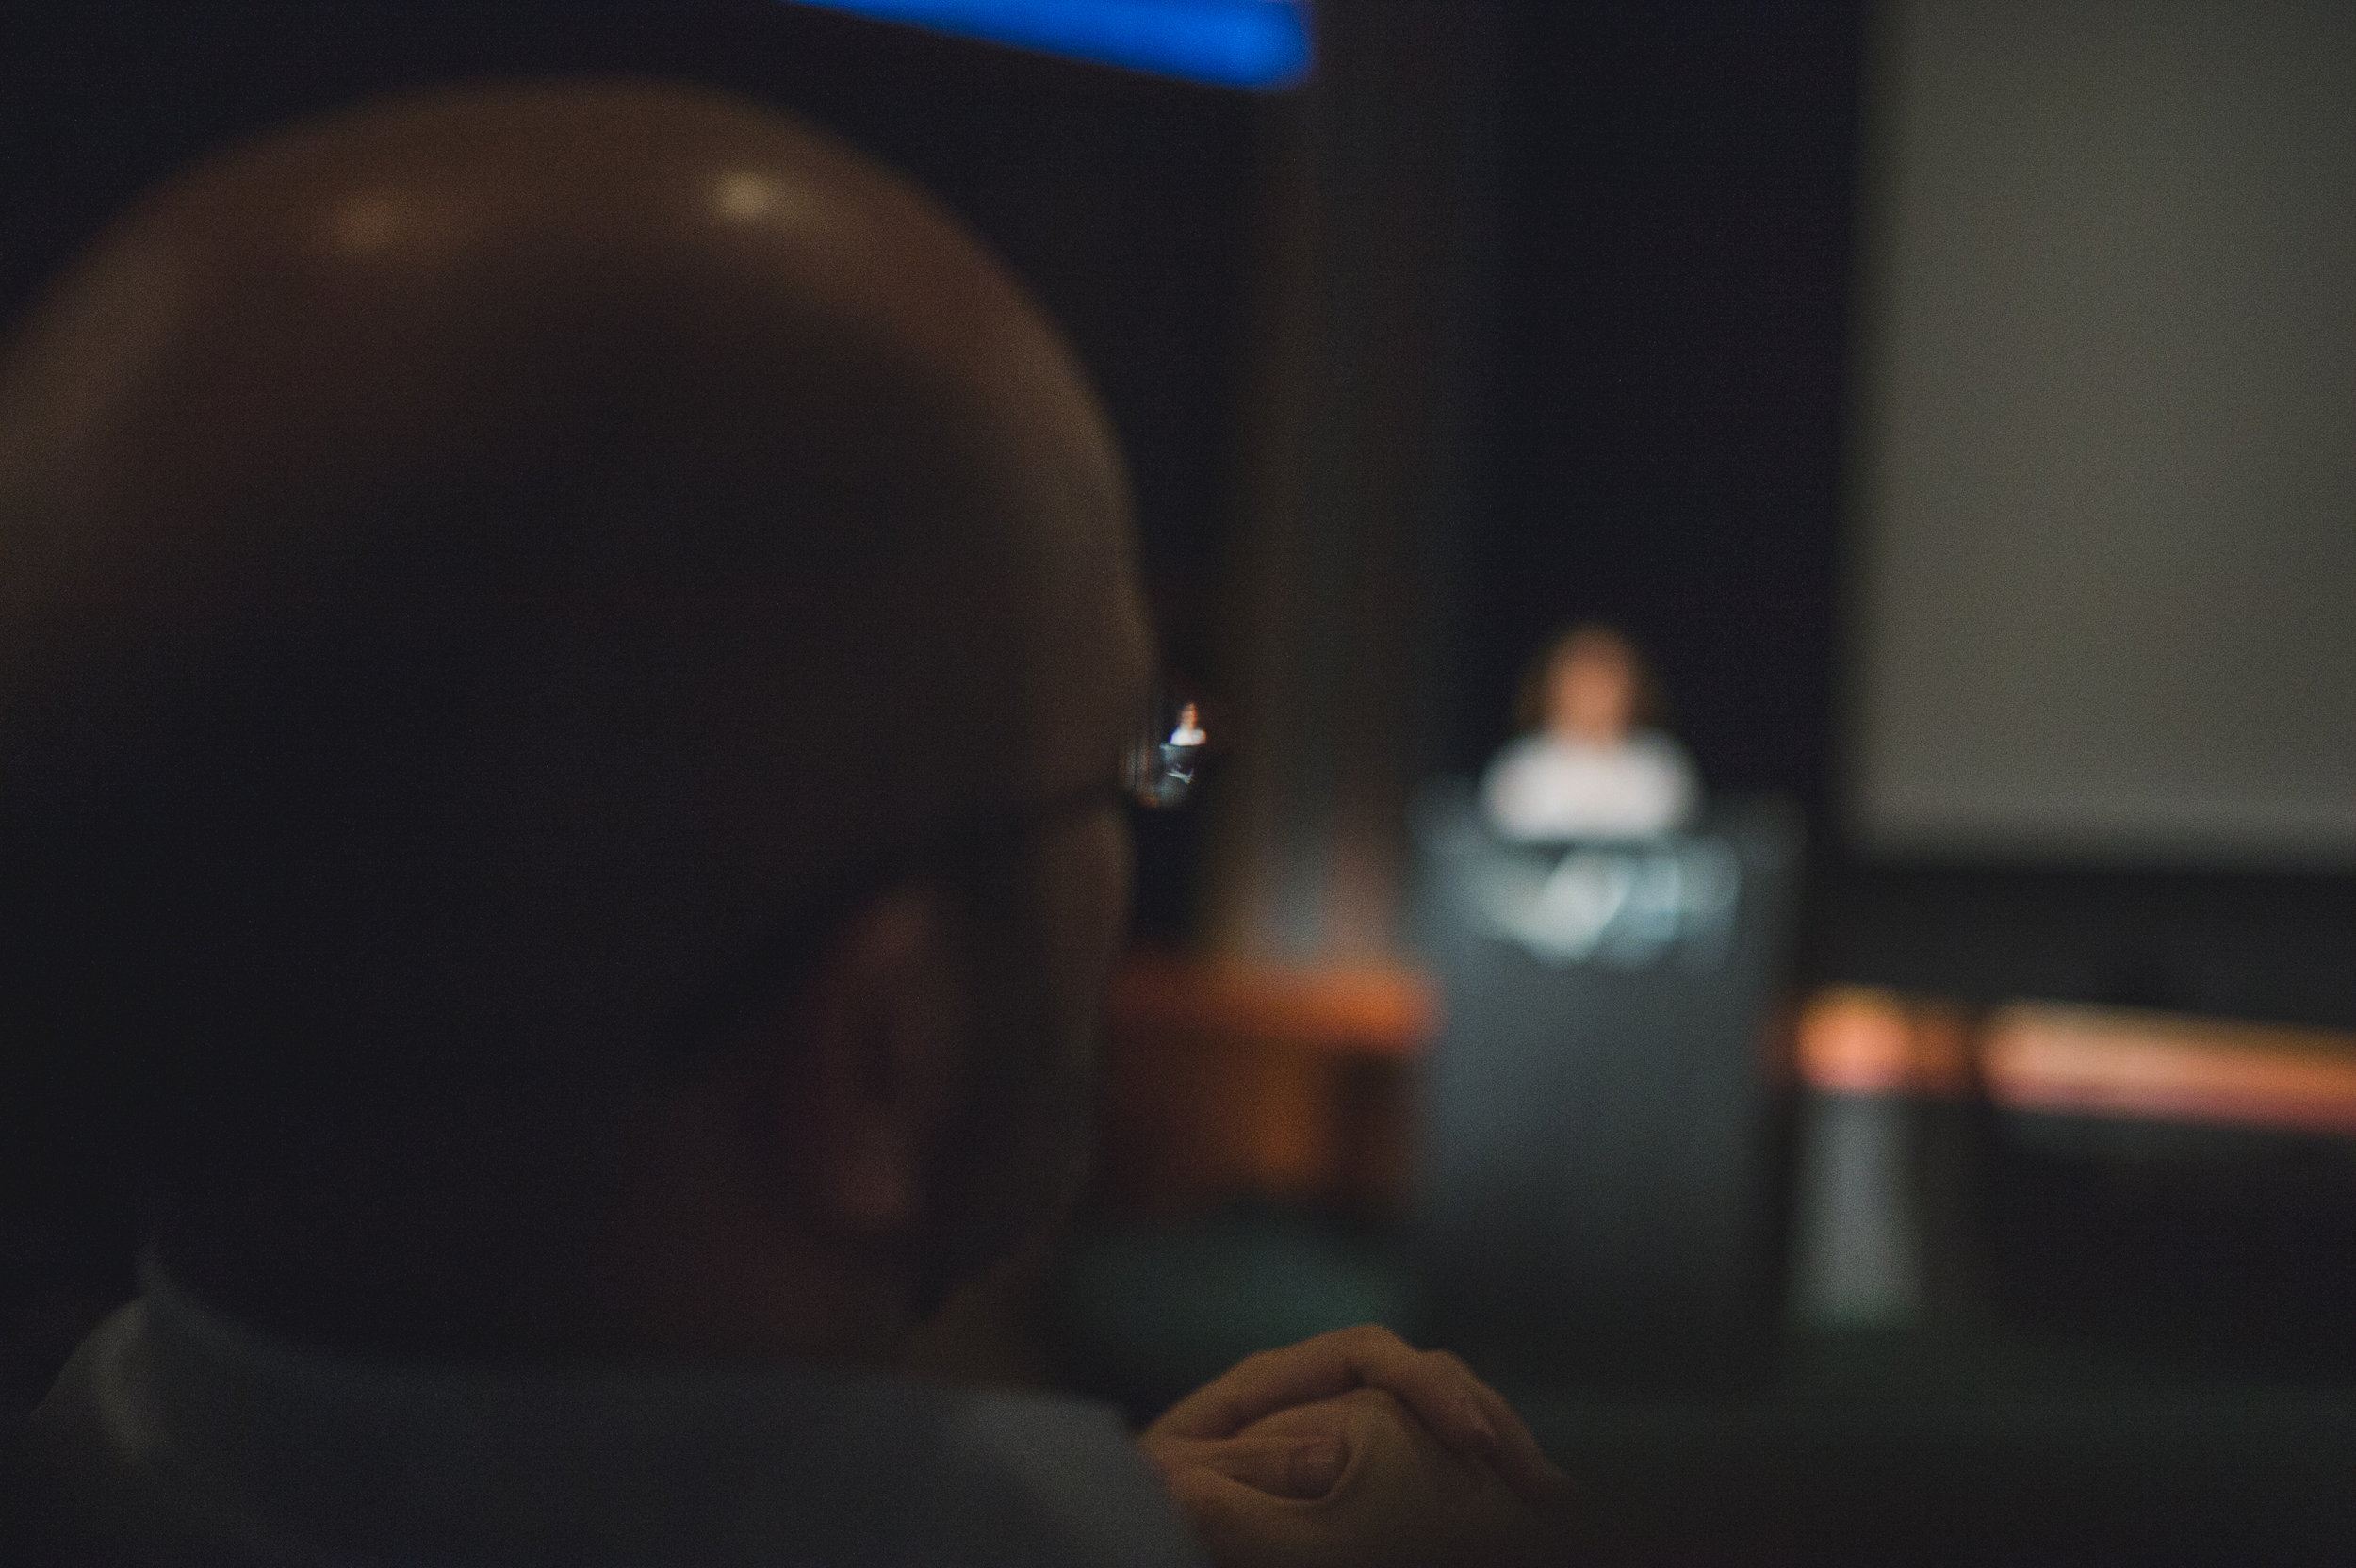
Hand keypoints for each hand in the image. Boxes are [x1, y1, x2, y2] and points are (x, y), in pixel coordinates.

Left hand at [1139, 1325, 1564, 1500]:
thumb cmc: (1142, 1501)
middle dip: (1486, 1415)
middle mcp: (1316, 1394)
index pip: (1370, 1352)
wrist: (1133, 1514)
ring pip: (1438, 1416)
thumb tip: (1334, 1452)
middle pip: (1421, 1375)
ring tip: (1551, 1498)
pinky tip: (1523, 1511)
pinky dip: (1480, 1482)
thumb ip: (1243, 1466)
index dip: (1428, 1384)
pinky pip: (1430, 1463)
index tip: (1471, 1438)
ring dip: (1499, 1448)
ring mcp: (1344, 1432)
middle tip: (1538, 1480)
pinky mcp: (1362, 1472)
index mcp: (1271, 1381)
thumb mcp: (1181, 1484)